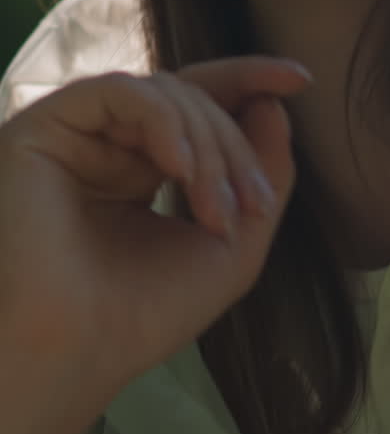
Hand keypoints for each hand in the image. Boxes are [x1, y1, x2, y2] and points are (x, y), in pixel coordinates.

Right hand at [0, 56, 311, 402]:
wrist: (74, 354)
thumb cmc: (143, 315)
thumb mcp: (233, 245)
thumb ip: (264, 174)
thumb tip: (276, 102)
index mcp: (143, 165)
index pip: (199, 101)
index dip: (249, 80)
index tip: (301, 79)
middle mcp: (107, 142)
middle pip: (191, 98)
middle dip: (234, 145)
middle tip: (250, 205)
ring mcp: (76, 133)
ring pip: (163, 94)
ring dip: (208, 145)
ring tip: (215, 211)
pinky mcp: (44, 128)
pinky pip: (118, 92)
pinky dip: (162, 121)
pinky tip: (178, 168)